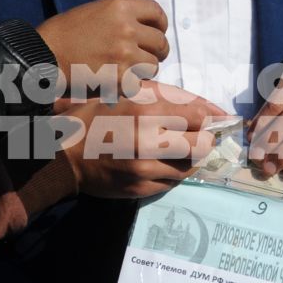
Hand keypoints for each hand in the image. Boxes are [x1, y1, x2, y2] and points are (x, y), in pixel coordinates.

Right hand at [37, 0, 168, 95]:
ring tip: (124, 70)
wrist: (41, 58)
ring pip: (153, 66)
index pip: (157, 13)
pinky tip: (114, 82)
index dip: (159, 25)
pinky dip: (129, 86)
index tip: (156, 32)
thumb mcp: (93, 13)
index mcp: (119, 7)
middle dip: (154, 51)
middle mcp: (126, 28)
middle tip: (143, 57)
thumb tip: (145, 28)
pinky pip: (138, 84)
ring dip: (142, 70)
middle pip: (160, 42)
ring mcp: (124, 55)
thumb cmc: (62, 36)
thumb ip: (121, 17)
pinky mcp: (120, 78)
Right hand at [59, 81, 225, 198]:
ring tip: (179, 149)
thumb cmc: (94, 118)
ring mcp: (145, 168)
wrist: (63, 156)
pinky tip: (163, 163)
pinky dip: (174, 172)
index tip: (219, 118)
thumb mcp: (126, 94)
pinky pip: (172, 182)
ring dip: (191, 158)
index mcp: (145, 111)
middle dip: (205, 139)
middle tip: (200, 136)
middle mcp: (148, 141)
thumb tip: (205, 106)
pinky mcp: (141, 188)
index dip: (213, 117)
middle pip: (202, 145)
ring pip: (190, 167)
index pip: (198, 116)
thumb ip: (165, 96)